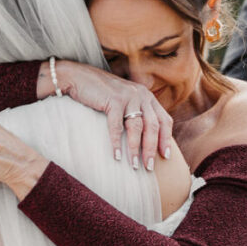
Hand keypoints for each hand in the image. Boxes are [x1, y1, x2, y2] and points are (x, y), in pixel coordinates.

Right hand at [40, 60, 172, 170]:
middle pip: (153, 126)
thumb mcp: (125, 101)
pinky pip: (117, 126)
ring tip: (134, 165)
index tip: (165, 156)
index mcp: (148, 97)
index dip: (166, 139)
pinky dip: (117, 142)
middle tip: (149, 167)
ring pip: (137, 127)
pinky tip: (117, 156)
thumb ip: (136, 113)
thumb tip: (144, 140)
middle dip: (152, 149)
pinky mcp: (114, 100)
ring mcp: (129, 96)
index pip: (164, 120)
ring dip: (136, 149)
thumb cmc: (102, 94)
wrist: (80, 77)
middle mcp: (142, 95)